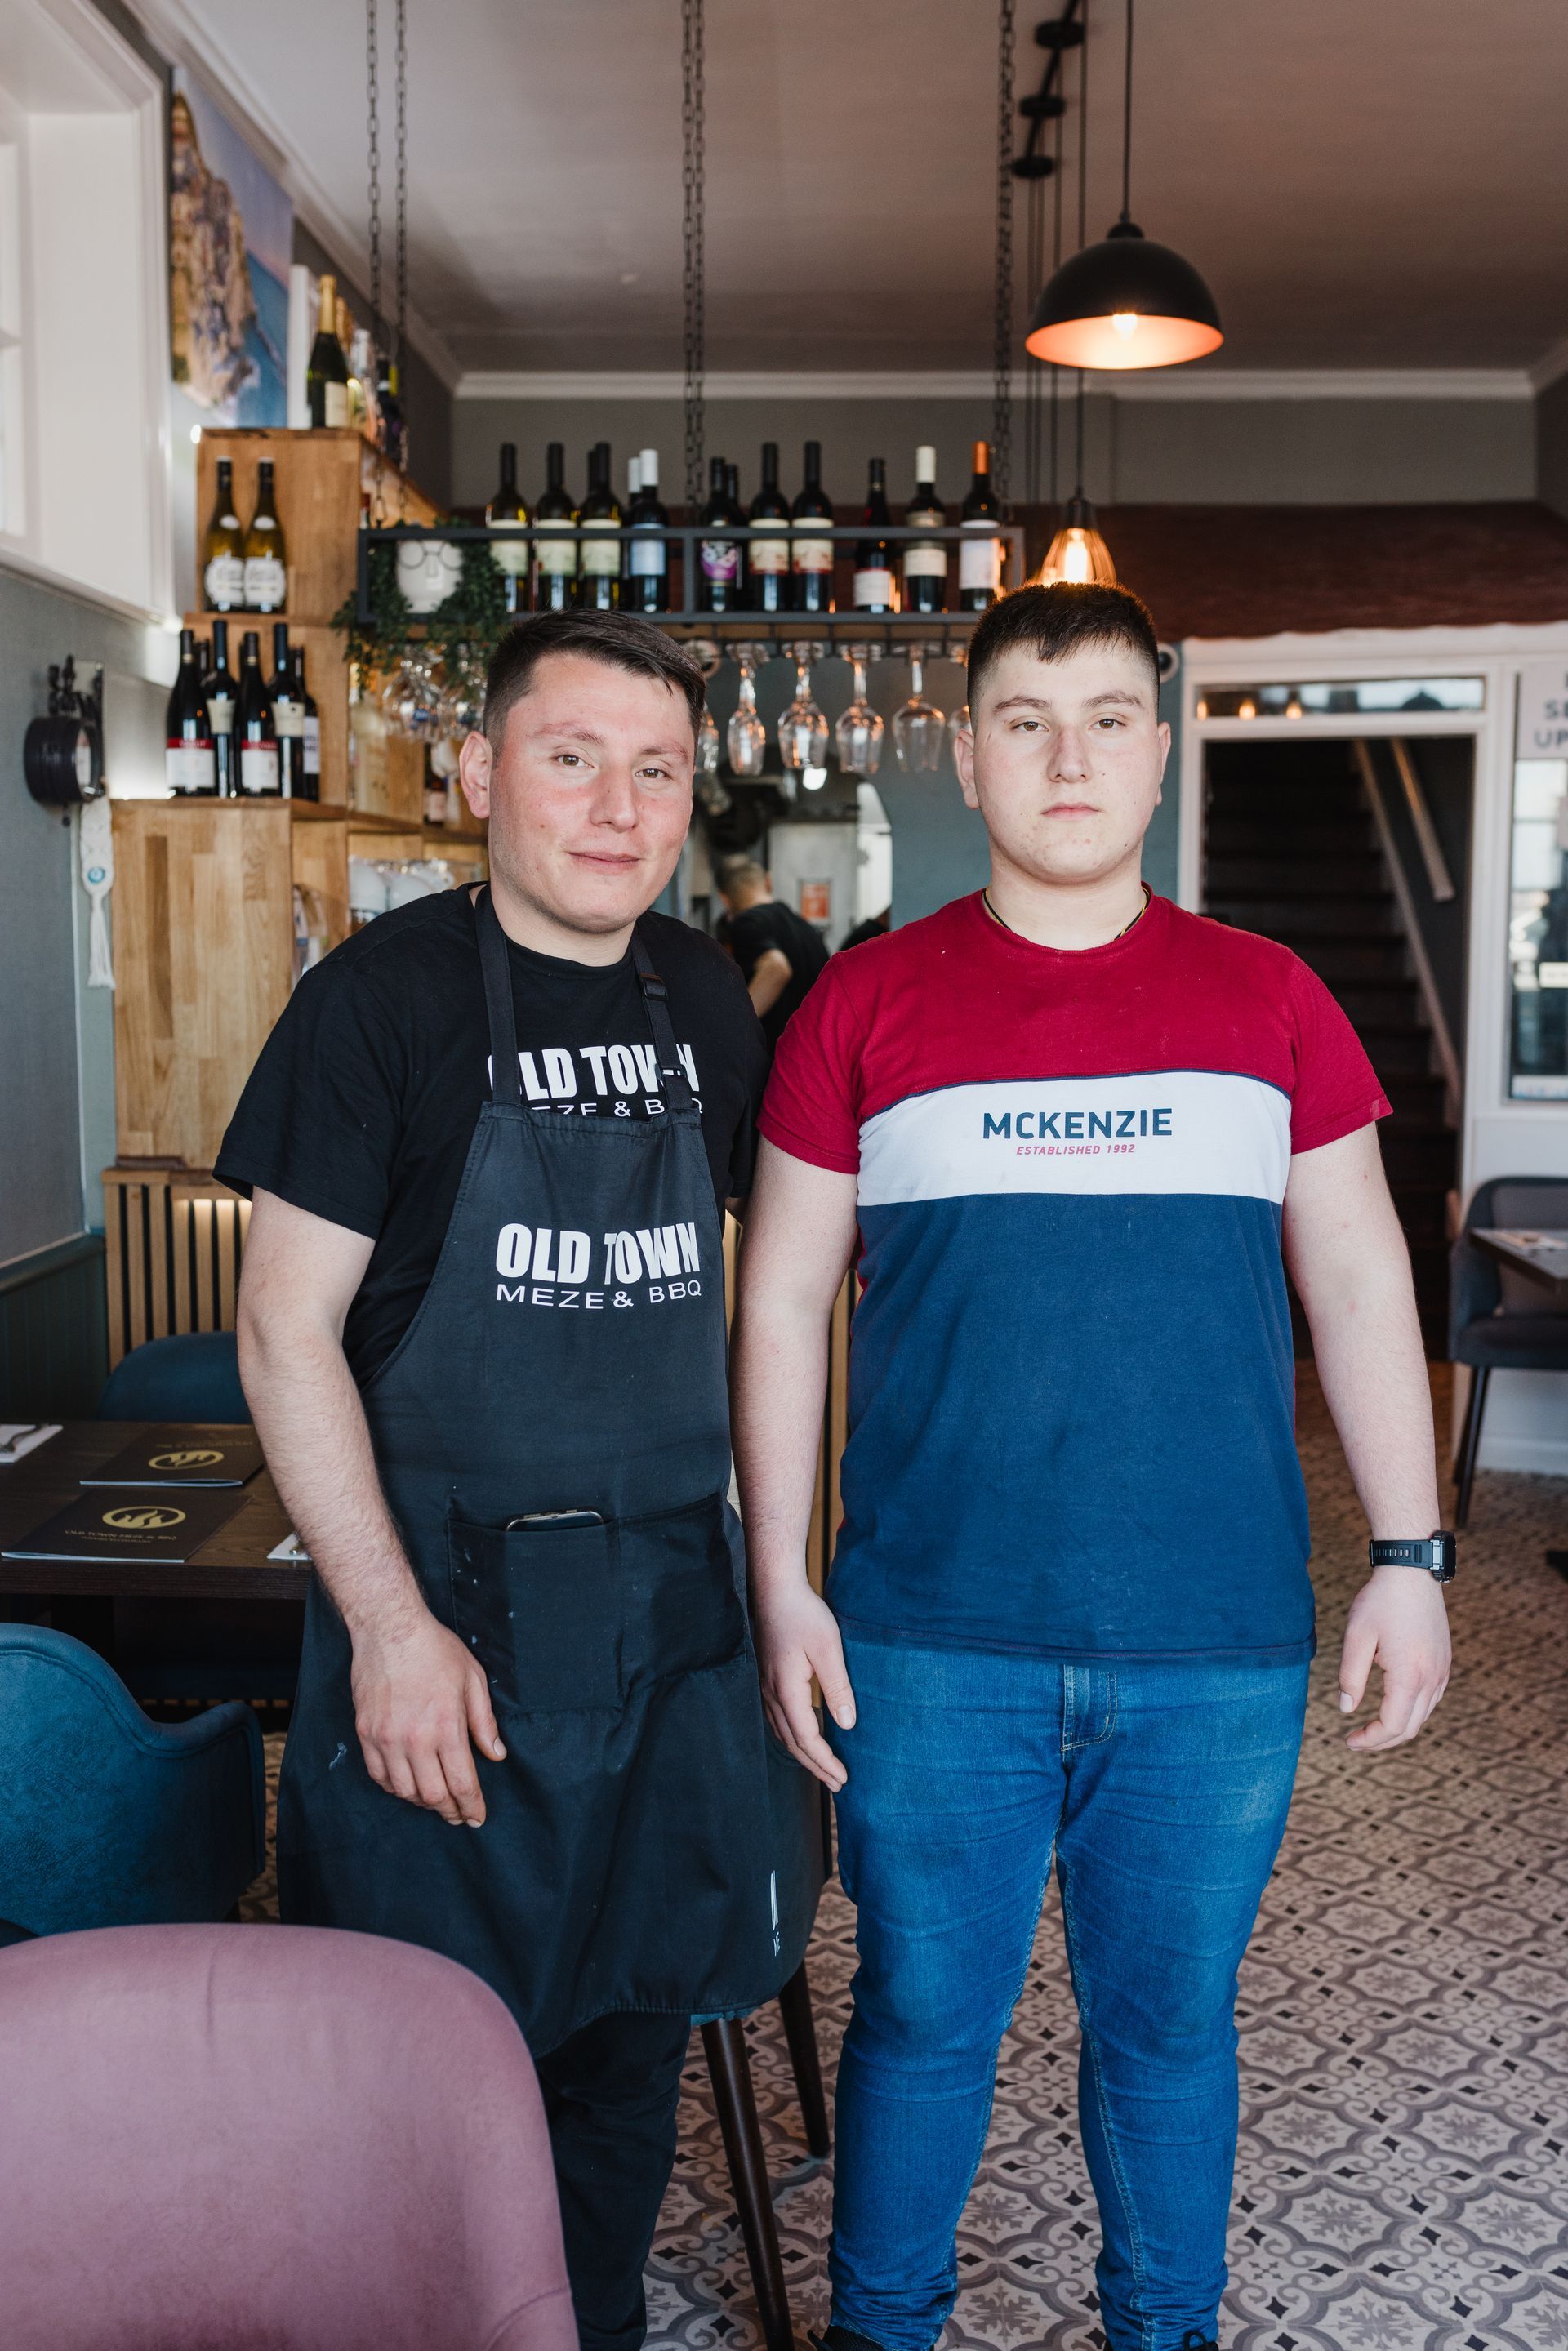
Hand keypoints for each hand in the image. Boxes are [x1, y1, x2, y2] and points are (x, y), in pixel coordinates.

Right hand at [350, 1609, 506, 1824]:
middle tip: (459, 1815)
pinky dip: (395, 1788)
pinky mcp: (366, 1733)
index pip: (462, 1783)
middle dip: (450, 1811)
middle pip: (433, 1795)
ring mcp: (386, 1738)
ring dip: (423, 1802)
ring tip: (436, 1801)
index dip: (472, 1806)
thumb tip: (496, 1755)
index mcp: (446, 1726)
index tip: (478, 1818)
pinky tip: (407, 1785)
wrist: (390, 1628)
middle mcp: (415, 1738)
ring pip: (404, 1791)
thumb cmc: (436, 1650)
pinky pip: (379, 1775)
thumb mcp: (473, 1680)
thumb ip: (485, 1722)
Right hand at [753, 1577, 854, 1790]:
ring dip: (804, 1753)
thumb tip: (848, 1725)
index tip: (843, 1778)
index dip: (824, 1761)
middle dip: (815, 1766)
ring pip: (783, 1733)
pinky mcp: (767, 1679)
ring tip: (824, 1767)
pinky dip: (794, 1736)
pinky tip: (807, 1734)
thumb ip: (837, 1688)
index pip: (806, 1738)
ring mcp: (765, 1687)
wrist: (775, 1590)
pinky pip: (779, 1719)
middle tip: (838, 1784)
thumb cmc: (803, 1615)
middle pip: (792, 1742)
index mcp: (786, 1691)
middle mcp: (771, 1694)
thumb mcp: (828, 1649)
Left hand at [1338, 1566, 1450, 1752]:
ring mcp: (1442, 1671)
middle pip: (1410, 1728)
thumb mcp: (1356, 1637)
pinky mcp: (1444, 1663)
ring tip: (1371, 1728)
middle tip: (1356, 1740)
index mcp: (1410, 1676)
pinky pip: (1431, 1700)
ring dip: (1398, 1728)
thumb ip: (1350, 1677)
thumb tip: (1346, 1710)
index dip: (1370, 1739)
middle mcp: (1432, 1678)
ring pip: (1423, 1716)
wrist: (1412, 1572)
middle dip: (1382, 1740)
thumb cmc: (1381, 1601)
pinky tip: (1392, 1706)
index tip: (1349, 1741)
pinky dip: (1412, 1712)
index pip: (1393, 1725)